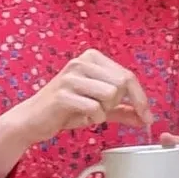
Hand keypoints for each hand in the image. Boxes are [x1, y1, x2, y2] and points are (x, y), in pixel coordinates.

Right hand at [0, 49, 151, 177]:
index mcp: (92, 58)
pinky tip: (80, 118)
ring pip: (110, 95)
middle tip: (99, 111)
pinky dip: (93, 119)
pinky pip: (95, 109)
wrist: (31, 120)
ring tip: (88, 113)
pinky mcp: (63, 95)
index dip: (140, 99)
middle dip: (116, 104)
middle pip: (121, 85)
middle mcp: (81, 62)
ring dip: (103, 112)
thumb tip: (145, 118)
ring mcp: (71, 77)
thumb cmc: (65, 110)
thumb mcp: (98, 108)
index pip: (127, 75)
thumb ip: (122, 111)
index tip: (147, 117)